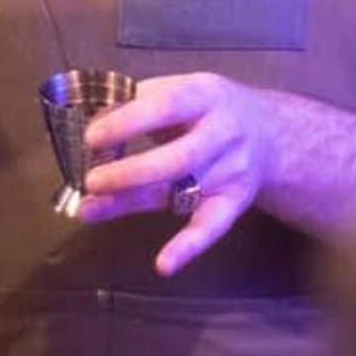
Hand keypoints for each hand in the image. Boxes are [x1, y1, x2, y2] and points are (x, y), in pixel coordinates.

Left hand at [78, 73, 278, 277]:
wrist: (267, 133)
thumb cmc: (207, 110)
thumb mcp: (181, 90)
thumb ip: (139, 104)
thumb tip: (92, 124)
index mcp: (204, 94)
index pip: (167, 105)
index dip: (128, 122)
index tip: (92, 137)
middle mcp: (223, 131)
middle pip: (179, 157)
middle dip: (131, 172)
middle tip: (91, 181)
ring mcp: (231, 170)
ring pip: (182, 192)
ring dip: (132, 203)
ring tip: (89, 210)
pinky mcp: (234, 202)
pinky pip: (212, 226)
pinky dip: (188, 247)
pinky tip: (164, 264)